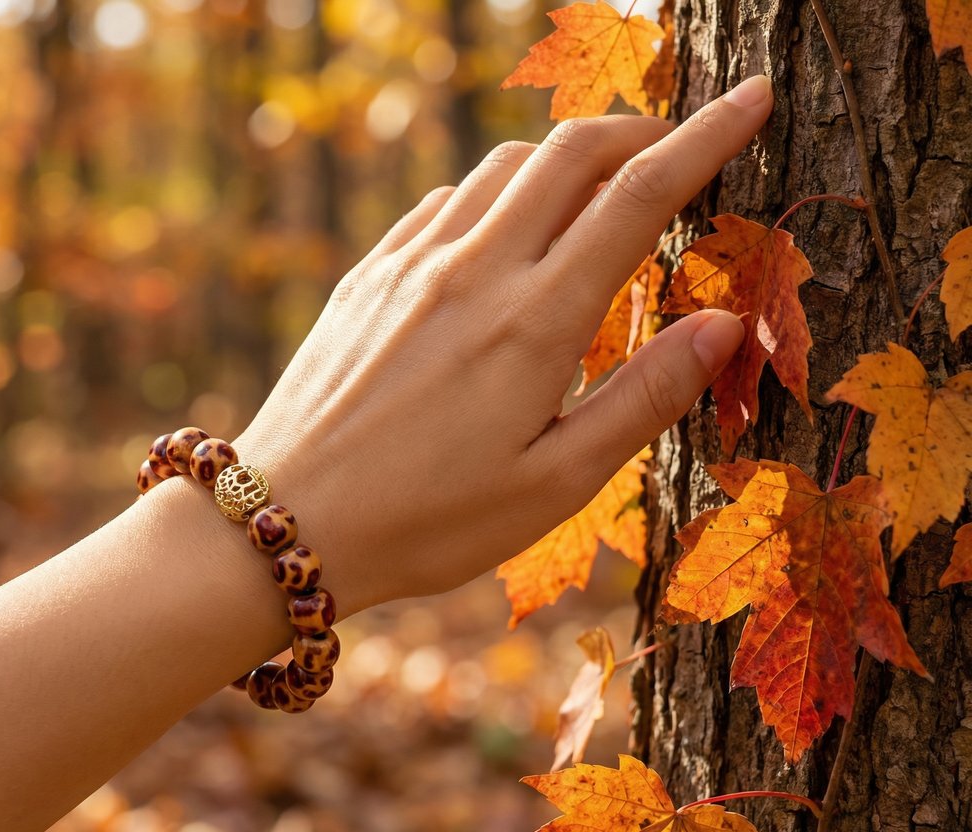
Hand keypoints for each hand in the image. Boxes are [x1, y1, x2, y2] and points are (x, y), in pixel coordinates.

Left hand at [236, 76, 772, 614]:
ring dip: (565, 158)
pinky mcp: (369, 275)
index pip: (639, 196)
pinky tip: (506, 233)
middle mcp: (473, 271)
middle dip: (640, 130)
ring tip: (598, 192)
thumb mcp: (556, 485)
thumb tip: (724, 326)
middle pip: (572, 151)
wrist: (289, 520)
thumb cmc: (429, 521)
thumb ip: (644, 398)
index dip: (707, 138)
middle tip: (679, 149)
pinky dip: (497, 192)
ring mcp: (412, 264)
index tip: (753, 99)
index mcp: (534, 323)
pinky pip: (447, 201)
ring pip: (505, 166)